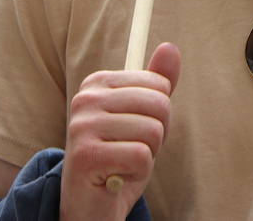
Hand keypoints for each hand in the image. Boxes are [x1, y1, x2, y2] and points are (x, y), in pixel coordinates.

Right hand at [60, 42, 180, 220]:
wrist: (91, 204)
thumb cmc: (119, 158)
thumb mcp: (142, 118)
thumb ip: (156, 84)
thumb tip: (170, 48)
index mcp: (97, 83)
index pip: (158, 85)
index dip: (158, 114)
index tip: (135, 129)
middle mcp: (85, 99)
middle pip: (159, 105)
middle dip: (157, 135)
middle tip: (132, 149)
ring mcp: (83, 126)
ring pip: (153, 131)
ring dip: (147, 155)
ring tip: (124, 162)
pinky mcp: (86, 155)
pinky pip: (141, 155)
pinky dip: (138, 172)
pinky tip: (119, 175)